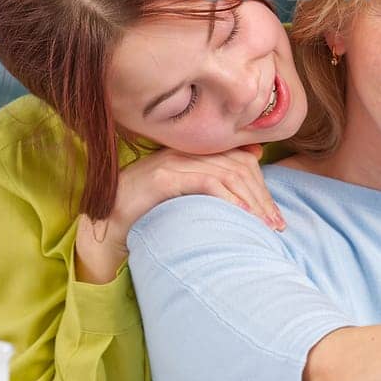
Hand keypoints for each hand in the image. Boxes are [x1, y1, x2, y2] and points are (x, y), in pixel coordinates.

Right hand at [75, 145, 283, 283]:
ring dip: (252, 202)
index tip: (274, 217)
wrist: (103, 225)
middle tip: (277, 226)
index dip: (262, 185)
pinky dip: (229, 199)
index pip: (239, 159)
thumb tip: (253, 161)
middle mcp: (183, 153)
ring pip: (227, 173)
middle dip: (263, 197)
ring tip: (266, 227)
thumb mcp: (183, 197)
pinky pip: (206, 182)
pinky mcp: (163, 177)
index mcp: (190, 154)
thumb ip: (212, 183)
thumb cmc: (145, 214)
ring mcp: (173, 162)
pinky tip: (242, 217)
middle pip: (238, 166)